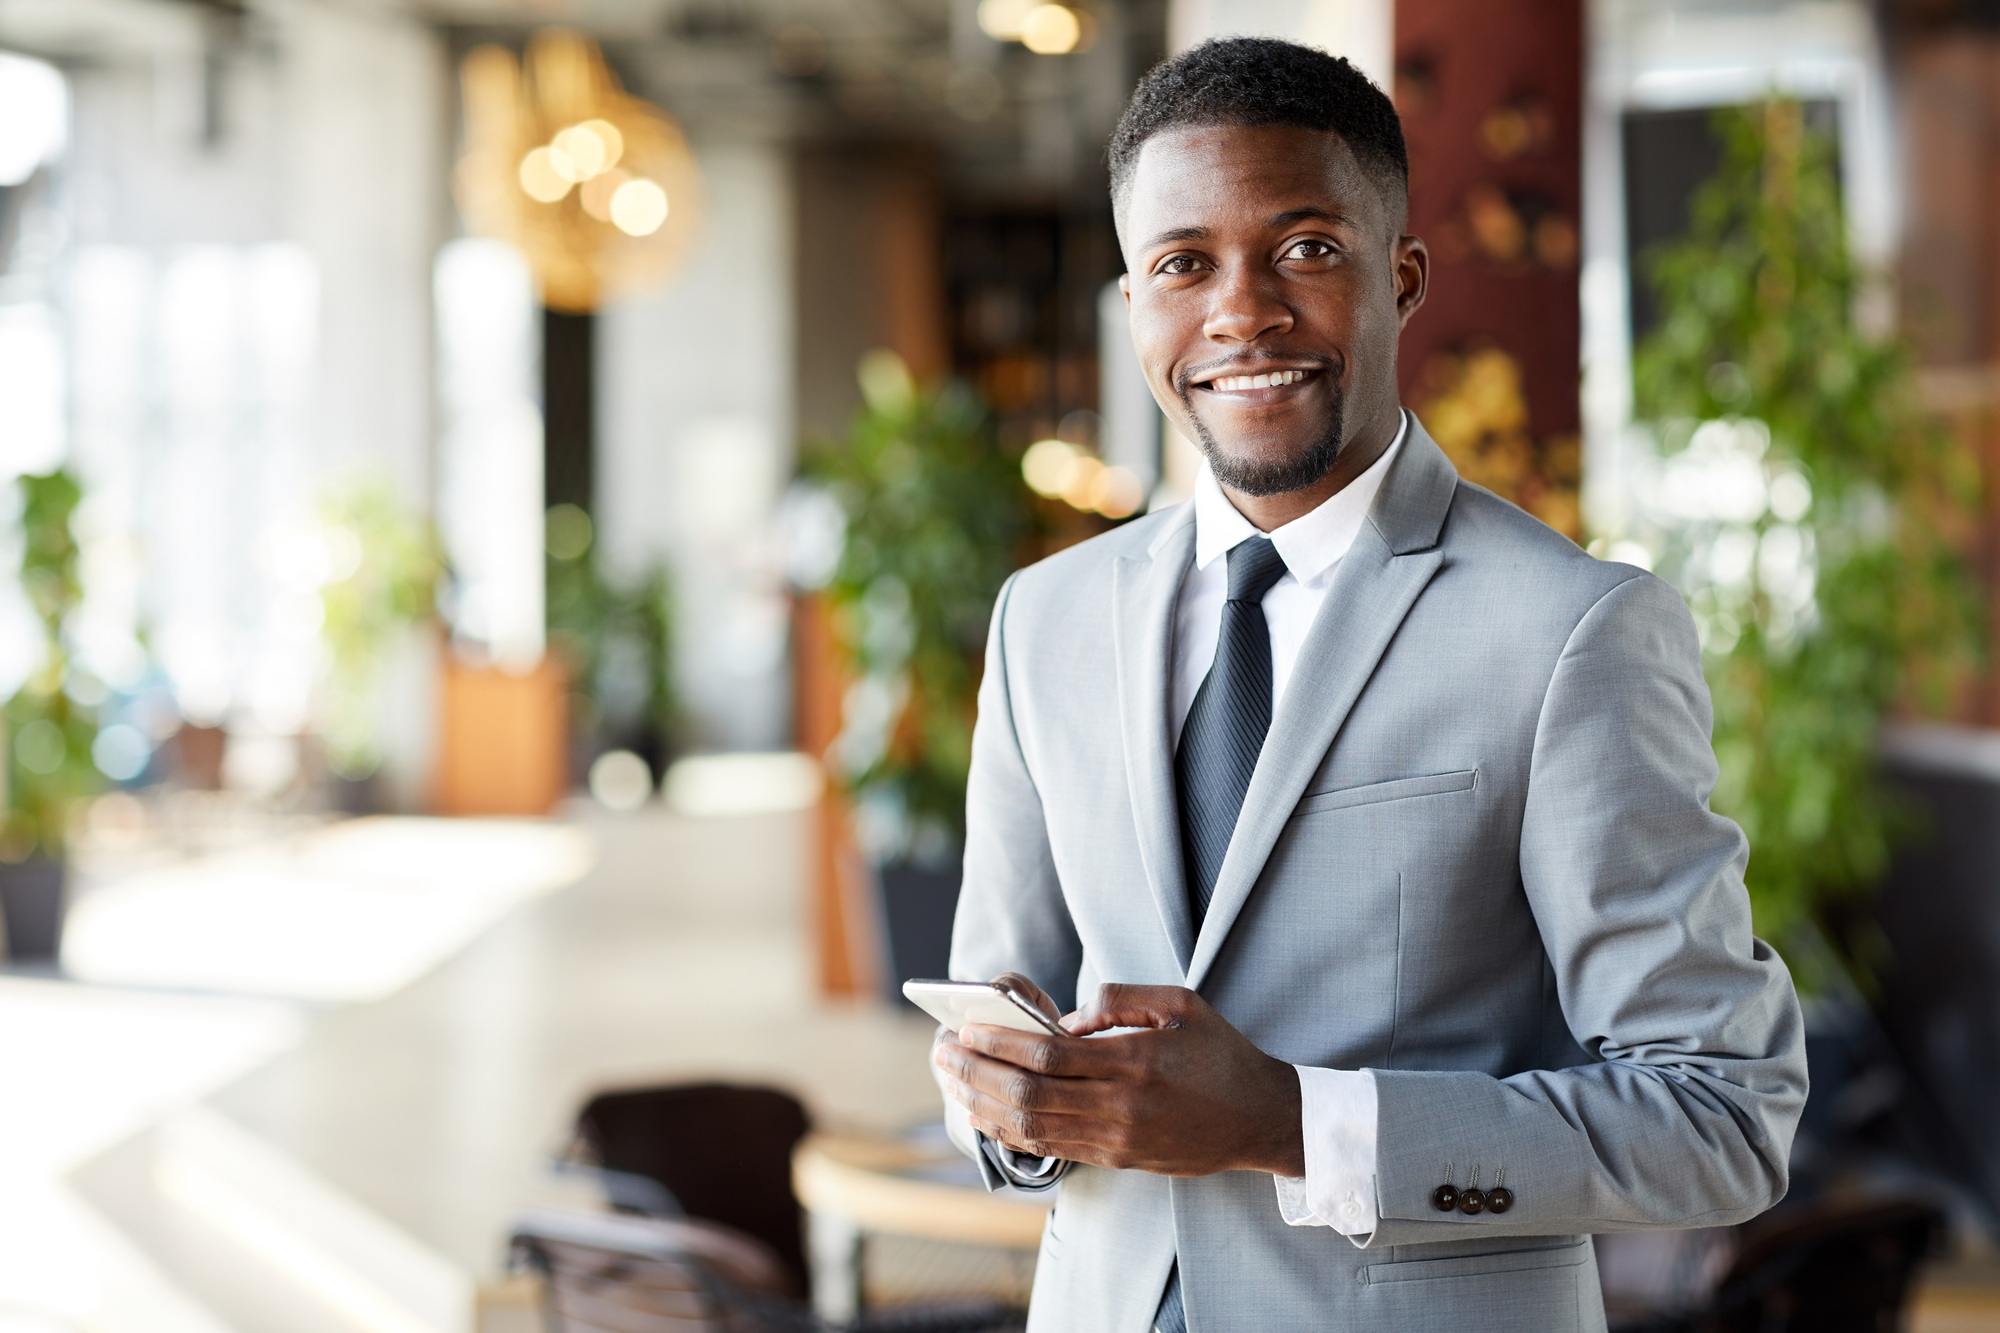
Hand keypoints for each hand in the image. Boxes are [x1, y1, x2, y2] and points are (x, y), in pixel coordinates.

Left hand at [933, 982, 1304, 1177]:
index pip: (1048, 1056)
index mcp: (1135, 1061)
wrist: (1260, 1119)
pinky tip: (986, 1113)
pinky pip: (1052, 1148)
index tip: (966, 1028)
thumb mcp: (1182, 1004)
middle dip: (976, 1073)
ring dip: (983, 1105)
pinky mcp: (1117, 1158)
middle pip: (1028, 1095)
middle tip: (942, 1053)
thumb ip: (1123, 998)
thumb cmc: (1222, 1054)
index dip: (998, 1043)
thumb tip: (1069, 1016)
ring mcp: (1117, 1138)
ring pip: (1032, 1128)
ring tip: (951, 1082)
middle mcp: (1121, 1105)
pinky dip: (1010, 1132)